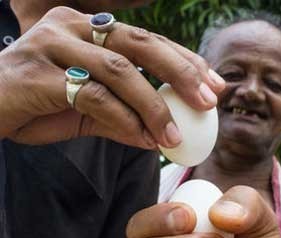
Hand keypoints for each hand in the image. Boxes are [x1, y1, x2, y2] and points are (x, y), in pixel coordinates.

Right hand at [0, 6, 223, 146]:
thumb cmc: (37, 105)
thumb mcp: (87, 112)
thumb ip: (123, 118)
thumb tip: (160, 137)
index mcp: (88, 28)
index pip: (147, 40)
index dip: (185, 61)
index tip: (214, 85)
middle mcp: (71, 27)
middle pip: (139, 43)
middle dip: (180, 72)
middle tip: (208, 101)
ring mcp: (52, 46)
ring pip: (118, 70)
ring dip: (153, 106)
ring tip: (174, 136)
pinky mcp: (36, 73)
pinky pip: (92, 96)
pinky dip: (123, 120)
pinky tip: (142, 139)